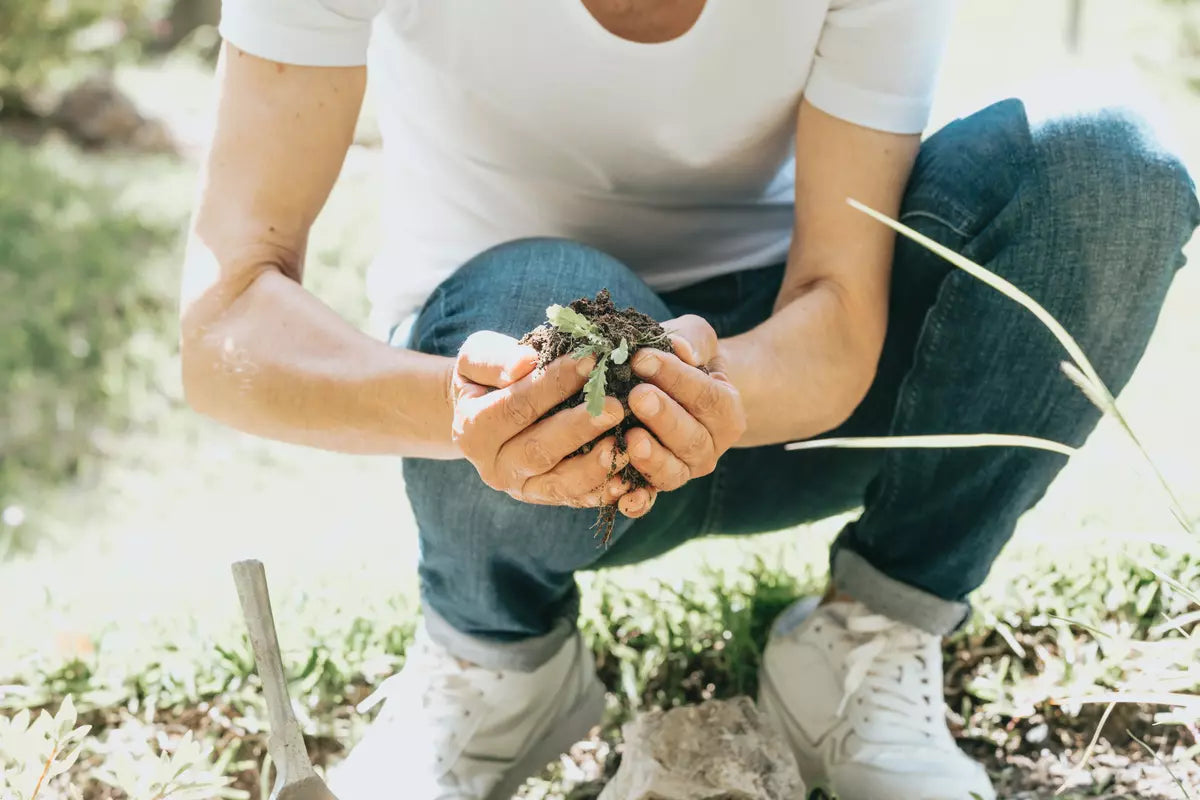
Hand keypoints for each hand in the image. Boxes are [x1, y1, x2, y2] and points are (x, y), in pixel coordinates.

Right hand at [451, 331, 632, 506]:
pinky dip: (603, 493)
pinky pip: (577, 500)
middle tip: (616, 407)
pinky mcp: (546, 499)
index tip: (590, 360)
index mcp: (472, 429)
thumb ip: (494, 359)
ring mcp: (521, 488)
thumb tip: (525, 363)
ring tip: (624, 447)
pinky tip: (628, 481)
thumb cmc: (489, 377)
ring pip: (559, 485)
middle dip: (579, 428)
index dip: (553, 383)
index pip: (517, 406)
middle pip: (539, 450)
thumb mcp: (477, 360)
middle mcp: (494, 467)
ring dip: (594, 468)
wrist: (486, 413)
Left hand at [620, 315, 746, 516]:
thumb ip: (691, 339)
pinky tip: (622, 497)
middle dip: (664, 417)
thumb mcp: (694, 338)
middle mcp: (710, 447)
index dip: (677, 378)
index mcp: (726, 412)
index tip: (642, 358)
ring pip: (673, 472)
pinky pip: (648, 500)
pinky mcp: (655, 487)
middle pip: (692, 438)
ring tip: (630, 439)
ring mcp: (683, 471)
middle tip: (636, 396)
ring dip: (652, 458)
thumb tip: (682, 350)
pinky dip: (637, 502)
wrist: (673, 391)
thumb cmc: (683, 359)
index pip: (708, 396)